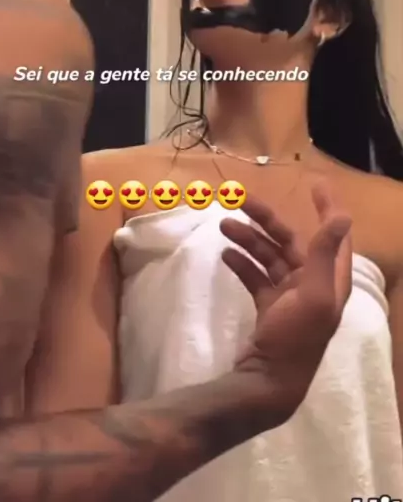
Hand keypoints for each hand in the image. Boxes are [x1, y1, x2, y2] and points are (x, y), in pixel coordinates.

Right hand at [220, 182, 351, 416]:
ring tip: (223, 226)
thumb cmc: (296, 338)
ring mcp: (289, 297)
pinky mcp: (269, 308)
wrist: (269, 382)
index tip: (316, 184)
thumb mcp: (314, 294)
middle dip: (267, 220)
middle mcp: (313, 285)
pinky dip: (242, 263)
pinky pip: (256, 277)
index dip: (328, 209)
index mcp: (331, 280)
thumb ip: (323, 253)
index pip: (334, 236)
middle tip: (241, 200)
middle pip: (292, 241)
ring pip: (269, 256)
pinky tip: (225, 254)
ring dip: (248, 239)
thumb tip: (343, 215)